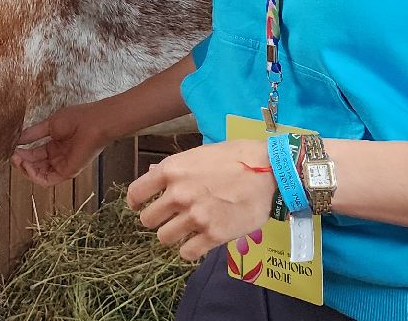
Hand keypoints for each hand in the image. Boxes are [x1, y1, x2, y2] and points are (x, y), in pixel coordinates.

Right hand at [11, 101, 119, 185]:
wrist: (94, 122)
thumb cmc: (77, 119)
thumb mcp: (49, 125)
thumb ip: (33, 134)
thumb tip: (17, 139)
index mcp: (55, 145)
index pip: (34, 154)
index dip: (22, 152)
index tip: (11, 148)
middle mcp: (58, 157)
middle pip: (35, 166)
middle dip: (22, 162)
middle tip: (12, 155)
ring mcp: (62, 165)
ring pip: (39, 174)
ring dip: (25, 169)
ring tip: (17, 159)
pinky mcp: (67, 172)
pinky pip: (47, 180)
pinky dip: (34, 176)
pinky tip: (26, 165)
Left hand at [127, 139, 275, 260]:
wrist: (271, 172)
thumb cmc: (237, 157)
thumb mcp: (201, 154)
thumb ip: (176, 169)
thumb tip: (153, 174)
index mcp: (172, 171)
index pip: (136, 193)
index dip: (136, 202)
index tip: (140, 206)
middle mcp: (178, 195)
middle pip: (148, 220)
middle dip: (157, 220)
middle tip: (169, 218)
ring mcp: (195, 217)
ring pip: (164, 238)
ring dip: (173, 236)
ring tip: (186, 230)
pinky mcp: (213, 236)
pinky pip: (187, 253)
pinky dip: (190, 250)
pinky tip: (198, 242)